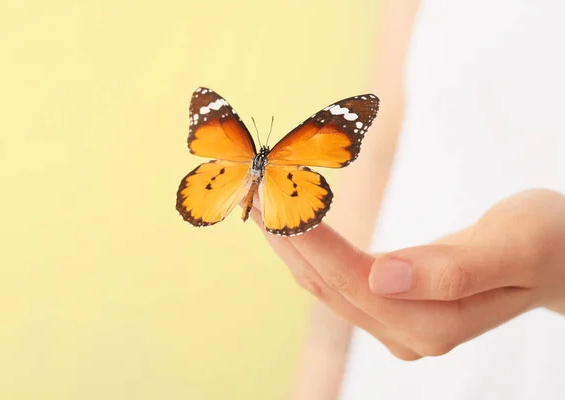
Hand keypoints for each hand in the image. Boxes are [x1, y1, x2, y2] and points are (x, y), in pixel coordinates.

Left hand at [251, 189, 564, 359]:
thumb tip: (385, 279)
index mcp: (436, 323)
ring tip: (262, 202)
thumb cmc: (546, 242)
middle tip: (256, 189)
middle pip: (331, 286)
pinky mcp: (391, 307)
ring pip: (327, 286)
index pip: (357, 281)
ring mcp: (397, 324)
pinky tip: (291, 225)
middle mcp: (408, 333)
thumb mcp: (514, 246)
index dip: (313, 242)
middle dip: (291, 239)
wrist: (559, 255)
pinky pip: (338, 280)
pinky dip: (311, 250)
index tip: (277, 199)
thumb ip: (455, 268)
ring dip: (292, 245)